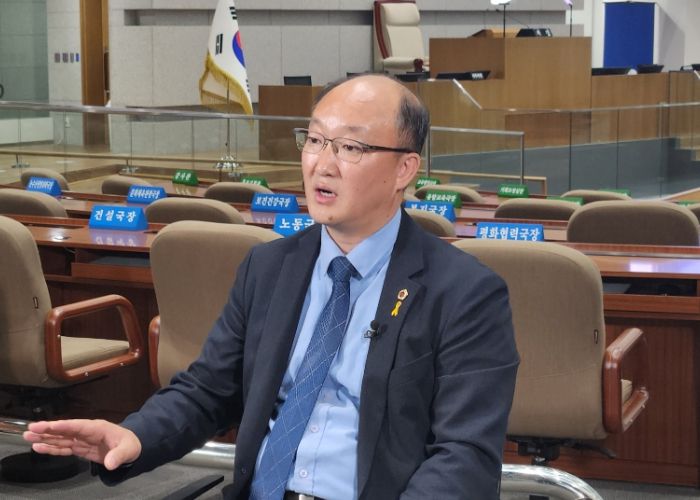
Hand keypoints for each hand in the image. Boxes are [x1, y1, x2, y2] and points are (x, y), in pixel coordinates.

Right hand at [23, 419, 141, 470]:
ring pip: (60, 438)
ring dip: (45, 438)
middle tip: (30, 429)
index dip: (63, 426)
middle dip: (48, 430)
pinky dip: (51, 448)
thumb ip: (119, 455)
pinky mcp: (80, 448)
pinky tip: (39, 448)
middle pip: (65, 430)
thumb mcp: (128, 449)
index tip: (48, 425)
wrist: (132, 447)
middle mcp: (86, 432)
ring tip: (28, 437)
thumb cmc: (130, 444)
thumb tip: (110, 464)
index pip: (77, 426)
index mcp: (97, 428)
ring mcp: (82, 440)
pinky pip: (63, 448)